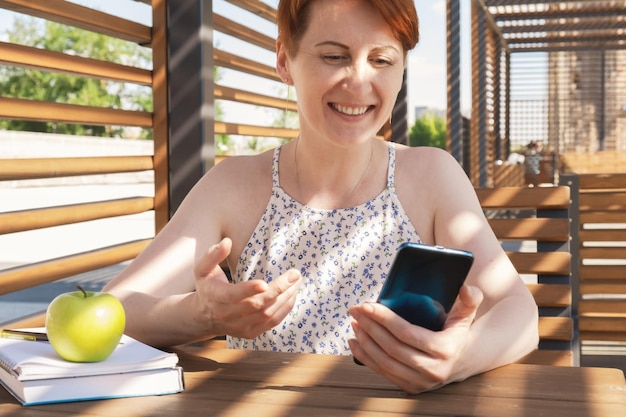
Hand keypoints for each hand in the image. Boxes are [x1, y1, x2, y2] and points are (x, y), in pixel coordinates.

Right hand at [192, 238, 301, 338]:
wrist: (204, 317)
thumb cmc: (207, 287)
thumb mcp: (202, 269)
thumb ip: (213, 255)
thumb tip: (227, 242)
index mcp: (215, 297)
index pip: (233, 295)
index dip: (249, 290)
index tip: (265, 283)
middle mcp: (227, 315)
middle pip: (256, 305)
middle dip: (278, 289)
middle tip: (295, 275)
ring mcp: (239, 326)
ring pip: (267, 315)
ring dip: (285, 298)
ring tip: (297, 282)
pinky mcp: (250, 333)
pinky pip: (271, 323)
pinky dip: (284, 309)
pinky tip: (292, 295)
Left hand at [348, 285, 482, 393]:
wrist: (462, 361)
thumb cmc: (457, 331)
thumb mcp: (467, 314)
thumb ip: (470, 299)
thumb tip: (465, 287)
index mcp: (445, 349)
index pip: (407, 333)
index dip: (384, 318)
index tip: (366, 305)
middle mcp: (432, 370)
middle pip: (392, 348)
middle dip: (370, 327)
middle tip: (355, 310)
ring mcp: (421, 382)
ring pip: (385, 362)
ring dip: (365, 342)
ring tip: (355, 323)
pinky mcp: (410, 388)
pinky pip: (382, 373)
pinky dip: (365, 358)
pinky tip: (354, 343)